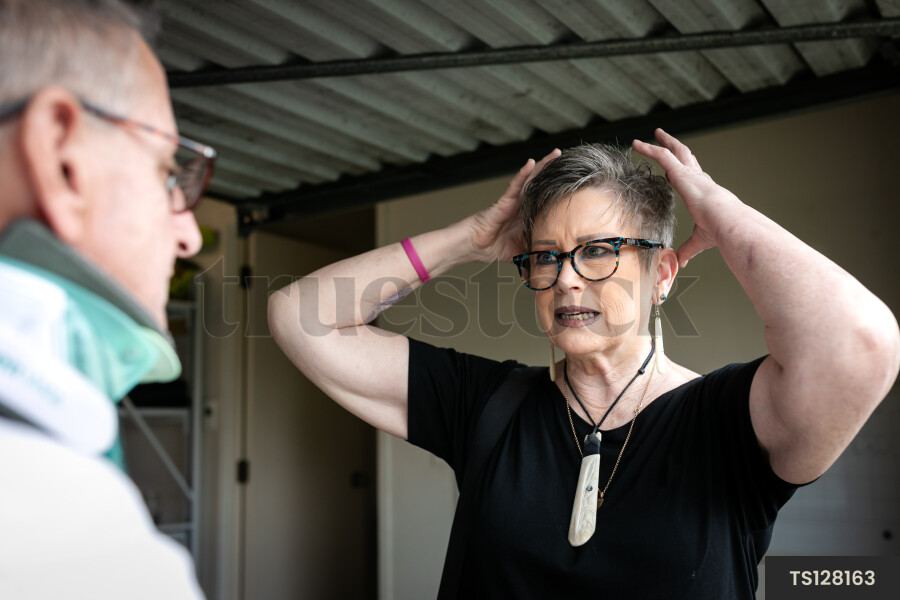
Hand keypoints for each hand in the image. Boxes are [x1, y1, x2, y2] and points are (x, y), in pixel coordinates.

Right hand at [467, 148, 561, 262]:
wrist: (477, 247)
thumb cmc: (496, 248)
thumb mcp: (524, 251)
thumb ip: (538, 252)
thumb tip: (557, 261)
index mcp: (529, 215)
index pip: (548, 199)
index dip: (560, 190)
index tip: (577, 182)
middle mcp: (523, 205)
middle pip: (542, 184)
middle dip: (555, 172)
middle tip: (571, 160)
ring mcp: (514, 201)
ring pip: (531, 180)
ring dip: (543, 166)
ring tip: (556, 153)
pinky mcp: (504, 201)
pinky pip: (515, 186)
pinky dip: (523, 174)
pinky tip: (531, 163)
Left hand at [632, 129, 740, 267]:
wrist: (727, 221)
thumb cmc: (719, 231)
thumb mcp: (699, 239)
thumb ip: (689, 248)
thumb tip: (682, 260)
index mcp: (704, 191)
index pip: (693, 176)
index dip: (684, 170)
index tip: (676, 169)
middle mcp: (698, 178)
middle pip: (685, 156)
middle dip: (674, 146)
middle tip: (664, 138)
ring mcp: (690, 174)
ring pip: (674, 151)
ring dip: (662, 142)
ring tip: (652, 134)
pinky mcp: (681, 173)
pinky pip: (661, 155)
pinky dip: (648, 148)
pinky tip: (637, 144)